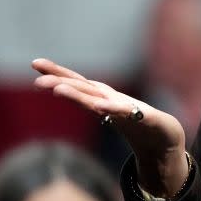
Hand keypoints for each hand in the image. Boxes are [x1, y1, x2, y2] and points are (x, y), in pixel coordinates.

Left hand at [31, 58, 188, 197]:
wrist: (166, 137)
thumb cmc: (137, 123)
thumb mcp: (110, 113)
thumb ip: (91, 103)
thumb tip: (65, 91)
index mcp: (103, 97)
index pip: (76, 82)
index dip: (57, 72)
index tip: (35, 63)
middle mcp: (112, 99)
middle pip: (83, 88)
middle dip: (62, 82)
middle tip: (38, 80)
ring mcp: (129, 108)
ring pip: (100, 100)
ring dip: (79, 95)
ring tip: (59, 90)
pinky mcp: (145, 118)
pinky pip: (128, 114)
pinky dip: (114, 109)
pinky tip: (101, 107)